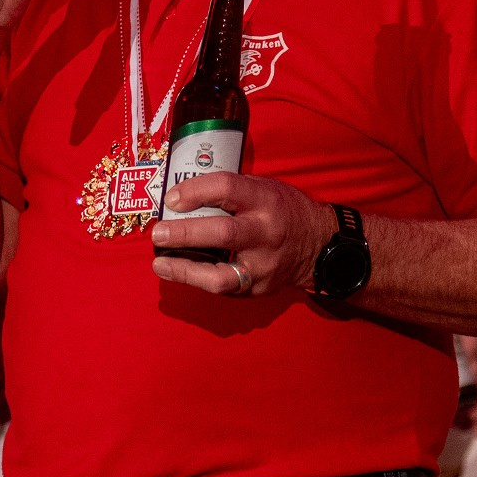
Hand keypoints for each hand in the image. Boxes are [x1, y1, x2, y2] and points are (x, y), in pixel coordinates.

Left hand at [147, 174, 326, 299]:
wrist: (318, 245)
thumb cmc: (283, 211)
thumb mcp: (264, 188)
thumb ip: (230, 191)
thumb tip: (182, 196)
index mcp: (266, 200)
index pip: (226, 188)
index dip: (194, 191)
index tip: (172, 199)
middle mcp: (266, 233)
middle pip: (221, 233)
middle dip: (184, 233)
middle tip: (158, 233)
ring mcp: (263, 265)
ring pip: (220, 275)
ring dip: (184, 270)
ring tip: (160, 264)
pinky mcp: (257, 288)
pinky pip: (223, 288)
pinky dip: (197, 280)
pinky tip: (179, 272)